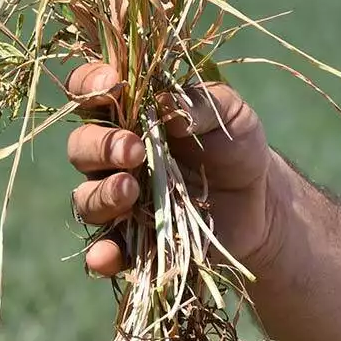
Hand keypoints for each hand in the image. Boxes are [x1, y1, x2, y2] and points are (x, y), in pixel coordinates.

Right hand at [65, 61, 286, 276]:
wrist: (260, 204)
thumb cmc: (237, 145)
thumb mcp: (231, 113)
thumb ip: (200, 103)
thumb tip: (166, 105)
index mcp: (128, 113)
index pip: (88, 90)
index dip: (89, 83)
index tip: (111, 86)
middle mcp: (111, 156)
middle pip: (80, 147)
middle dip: (100, 146)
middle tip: (133, 150)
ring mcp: (117, 199)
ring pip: (86, 197)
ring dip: (101, 194)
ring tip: (129, 191)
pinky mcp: (131, 240)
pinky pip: (105, 249)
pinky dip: (101, 253)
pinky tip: (107, 256)